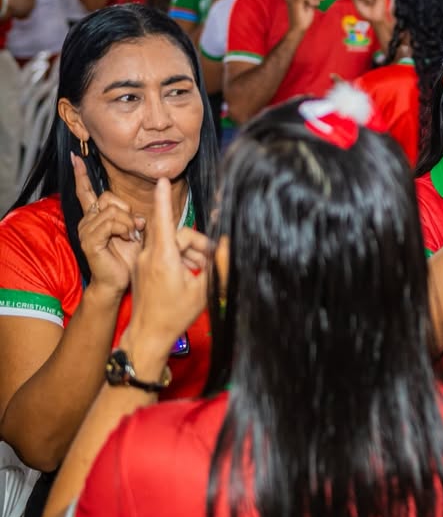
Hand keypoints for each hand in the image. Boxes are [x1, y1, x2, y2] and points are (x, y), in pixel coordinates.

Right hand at [72, 153, 145, 296]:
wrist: (119, 281)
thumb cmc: (128, 258)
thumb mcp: (134, 232)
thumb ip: (132, 218)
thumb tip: (139, 214)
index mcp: (95, 217)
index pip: (86, 191)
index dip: (81, 175)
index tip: (76, 157)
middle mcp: (87, 221)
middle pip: (108, 197)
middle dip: (128, 211)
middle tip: (135, 229)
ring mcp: (86, 230)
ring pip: (112, 211)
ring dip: (129, 223)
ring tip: (132, 237)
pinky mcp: (90, 241)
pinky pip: (110, 223)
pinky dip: (125, 229)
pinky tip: (128, 239)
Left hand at [129, 178, 209, 346]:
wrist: (147, 336)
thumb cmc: (174, 316)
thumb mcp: (203, 291)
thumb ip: (217, 265)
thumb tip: (227, 244)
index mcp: (163, 259)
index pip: (164, 221)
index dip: (164, 199)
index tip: (162, 180)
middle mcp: (149, 256)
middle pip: (178, 235)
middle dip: (196, 245)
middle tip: (209, 264)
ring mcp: (143, 261)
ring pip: (171, 244)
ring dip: (189, 254)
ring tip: (199, 274)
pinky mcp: (142, 268)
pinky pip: (163, 253)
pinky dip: (178, 259)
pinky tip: (188, 275)